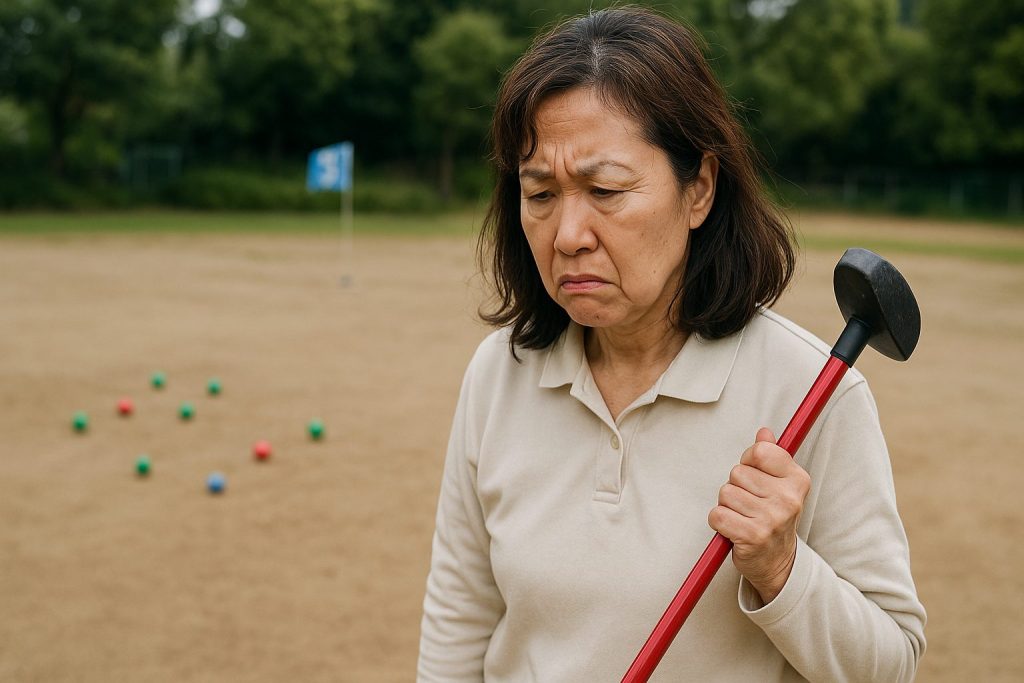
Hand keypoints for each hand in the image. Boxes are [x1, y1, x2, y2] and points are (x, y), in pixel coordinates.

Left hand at [708, 427, 810, 603]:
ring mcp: (772, 519)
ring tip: (743, 517)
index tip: (754, 475)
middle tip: (749, 504)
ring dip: (727, 505)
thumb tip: (764, 432)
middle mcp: (788, 499)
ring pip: (725, 493)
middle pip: (738, 472)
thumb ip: (771, 456)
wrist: (777, 562)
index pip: (760, 452)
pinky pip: (717, 514)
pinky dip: (719, 522)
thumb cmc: (773, 517)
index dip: (748, 461)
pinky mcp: (753, 536)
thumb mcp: (780, 485)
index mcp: (797, 480)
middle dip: (736, 487)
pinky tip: (734, 529)